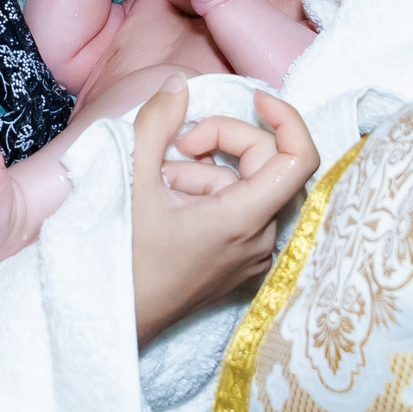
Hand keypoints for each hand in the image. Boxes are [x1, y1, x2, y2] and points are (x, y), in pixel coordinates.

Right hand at [130, 82, 316, 341]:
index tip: (253, 98)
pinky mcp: (237, 262)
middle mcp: (259, 240)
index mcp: (244, 220)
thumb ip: (157, 127)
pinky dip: (207, 193)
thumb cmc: (122, 261)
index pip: (299, 158)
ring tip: (159, 183)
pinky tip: (168, 201)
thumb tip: (179, 85)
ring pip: (246, 185)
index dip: (286, 117)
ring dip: (205, 170)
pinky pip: (237, 208)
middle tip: (177, 144)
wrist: (112, 325)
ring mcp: (250, 255)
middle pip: (268, 163)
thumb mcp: (133, 185)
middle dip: (224, 140)